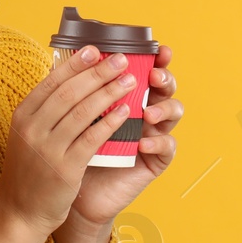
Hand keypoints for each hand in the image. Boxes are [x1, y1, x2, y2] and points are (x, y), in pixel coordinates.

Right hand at [0, 43, 138, 236]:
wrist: (20, 213)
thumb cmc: (28, 173)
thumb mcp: (27, 136)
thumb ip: (44, 111)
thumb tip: (69, 80)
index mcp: (22, 116)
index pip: (51, 81)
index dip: (76, 64)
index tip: (95, 50)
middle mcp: (32, 129)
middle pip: (70, 92)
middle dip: (98, 73)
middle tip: (120, 60)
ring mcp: (48, 149)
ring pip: (83, 112)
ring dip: (109, 92)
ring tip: (129, 81)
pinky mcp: (65, 169)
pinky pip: (93, 138)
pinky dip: (111, 122)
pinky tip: (125, 112)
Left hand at [64, 43, 182, 239]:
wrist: (68, 194)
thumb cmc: (68, 150)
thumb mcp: (70, 116)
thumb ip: (78, 91)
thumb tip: (73, 57)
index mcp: (126, 94)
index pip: (145, 69)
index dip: (155, 58)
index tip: (157, 48)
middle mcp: (142, 110)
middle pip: (165, 86)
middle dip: (165, 77)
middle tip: (154, 75)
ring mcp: (151, 133)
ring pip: (173, 112)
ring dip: (164, 108)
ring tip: (147, 112)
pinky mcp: (154, 160)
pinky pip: (167, 147)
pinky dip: (157, 142)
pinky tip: (143, 143)